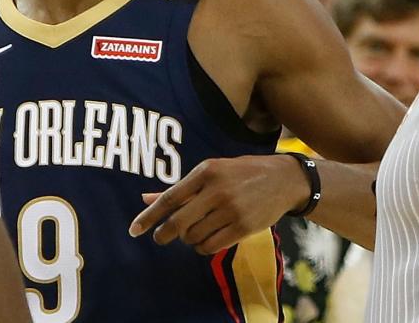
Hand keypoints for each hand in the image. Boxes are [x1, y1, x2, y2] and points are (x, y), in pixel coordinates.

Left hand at [128, 154, 307, 254]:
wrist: (284, 179)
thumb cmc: (241, 173)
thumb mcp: (211, 171)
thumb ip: (180, 188)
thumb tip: (145, 198)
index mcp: (206, 171)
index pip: (170, 198)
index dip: (149, 216)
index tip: (134, 230)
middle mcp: (217, 190)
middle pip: (179, 221)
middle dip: (164, 234)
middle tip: (160, 238)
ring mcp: (231, 209)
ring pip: (194, 236)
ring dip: (188, 239)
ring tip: (193, 233)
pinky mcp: (244, 227)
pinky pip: (211, 246)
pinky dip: (202, 247)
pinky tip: (205, 241)